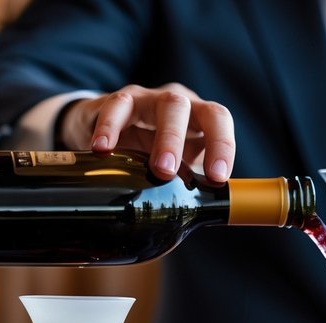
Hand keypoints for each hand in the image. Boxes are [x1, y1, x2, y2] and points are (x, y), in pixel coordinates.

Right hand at [58, 83, 235, 182]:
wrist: (107, 130)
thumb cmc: (152, 152)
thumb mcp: (175, 168)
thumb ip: (189, 188)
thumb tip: (199, 221)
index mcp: (198, 118)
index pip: (218, 120)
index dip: (222, 145)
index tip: (217, 177)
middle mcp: (178, 103)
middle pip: (187, 109)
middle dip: (181, 140)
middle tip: (169, 172)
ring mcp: (149, 98)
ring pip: (164, 104)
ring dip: (162, 136)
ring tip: (155, 168)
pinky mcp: (119, 100)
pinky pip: (117, 106)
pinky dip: (110, 126)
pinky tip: (103, 149)